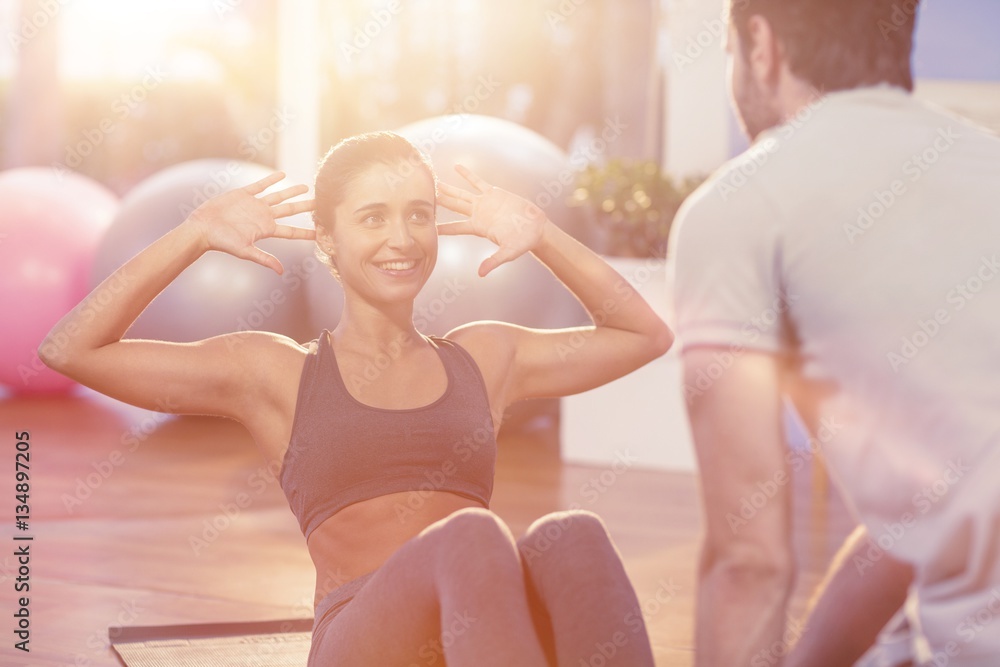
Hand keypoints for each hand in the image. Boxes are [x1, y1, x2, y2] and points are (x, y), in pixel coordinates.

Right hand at [185, 172, 315, 273]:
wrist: (203, 228)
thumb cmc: (223, 242)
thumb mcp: (245, 251)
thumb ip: (264, 259)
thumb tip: (281, 272)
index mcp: (266, 230)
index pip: (291, 231)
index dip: (306, 232)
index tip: (322, 232)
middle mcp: (263, 216)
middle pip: (290, 211)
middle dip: (306, 207)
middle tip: (322, 203)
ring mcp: (254, 205)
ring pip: (278, 196)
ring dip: (291, 191)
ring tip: (305, 187)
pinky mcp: (243, 194)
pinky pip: (260, 185)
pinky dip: (271, 179)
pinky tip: (281, 174)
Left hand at [437, 165, 549, 276]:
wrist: (535, 228)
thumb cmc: (522, 243)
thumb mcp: (508, 253)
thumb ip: (493, 262)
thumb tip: (480, 274)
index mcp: (478, 227)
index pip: (455, 228)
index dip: (441, 227)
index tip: (426, 226)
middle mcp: (478, 214)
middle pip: (453, 207)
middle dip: (438, 202)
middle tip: (421, 197)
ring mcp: (485, 203)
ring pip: (462, 194)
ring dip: (448, 188)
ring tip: (434, 181)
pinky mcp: (494, 193)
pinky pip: (478, 182)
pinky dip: (467, 175)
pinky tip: (456, 167)